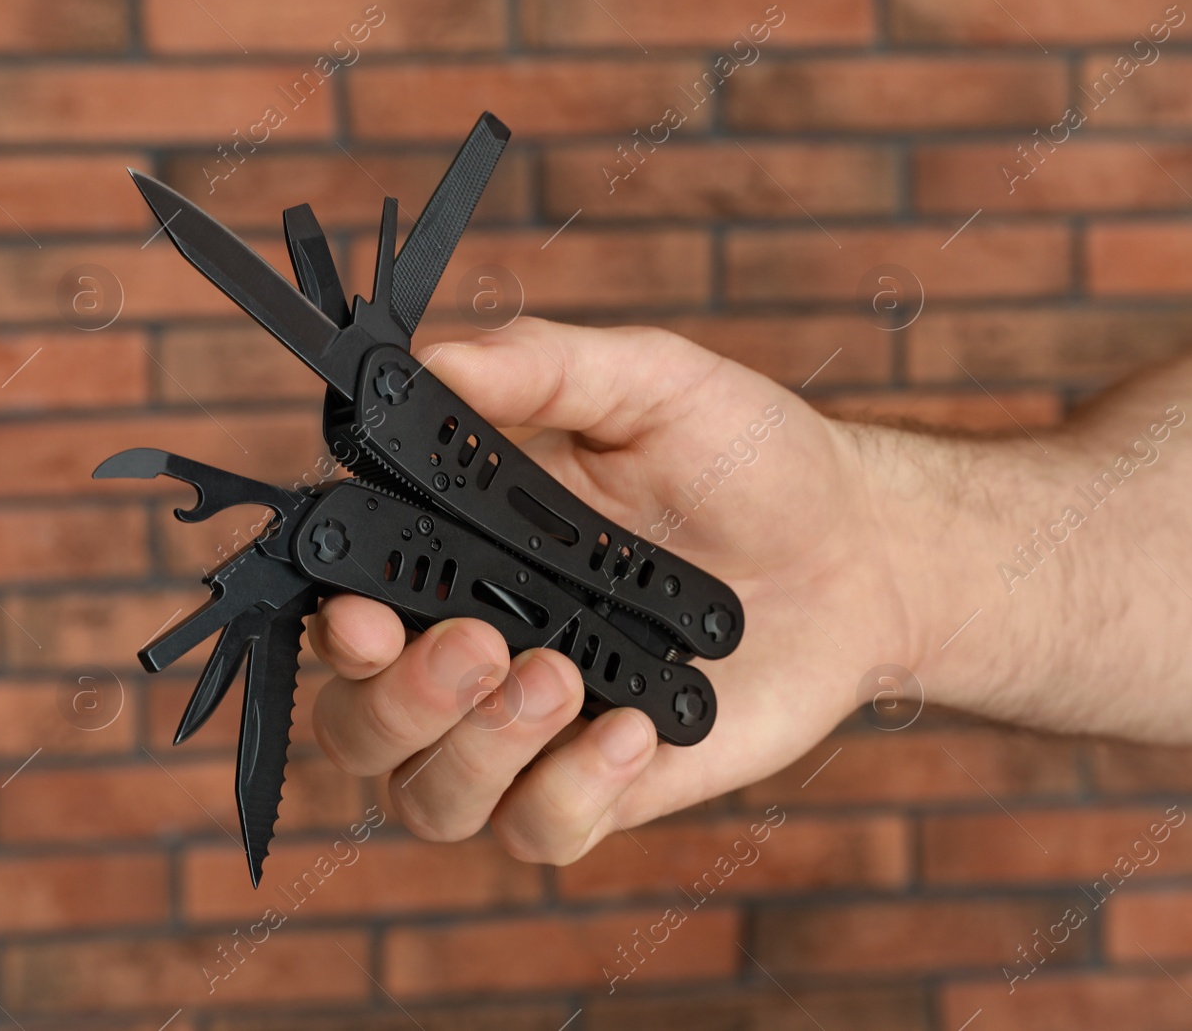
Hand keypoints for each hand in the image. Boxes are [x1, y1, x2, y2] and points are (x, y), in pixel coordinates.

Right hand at [308, 317, 921, 862]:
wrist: (858, 546)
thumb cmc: (745, 459)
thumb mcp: (651, 386)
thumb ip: (544, 367)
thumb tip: (433, 359)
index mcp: (460, 552)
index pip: (347, 605)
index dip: (333, 624)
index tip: (364, 615)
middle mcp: (478, 649)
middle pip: (360, 728)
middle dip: (402, 701)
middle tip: (482, 645)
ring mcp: (538, 727)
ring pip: (431, 798)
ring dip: (477, 751)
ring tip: (564, 678)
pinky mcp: (605, 784)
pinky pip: (540, 832)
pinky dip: (569, 795)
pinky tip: (634, 732)